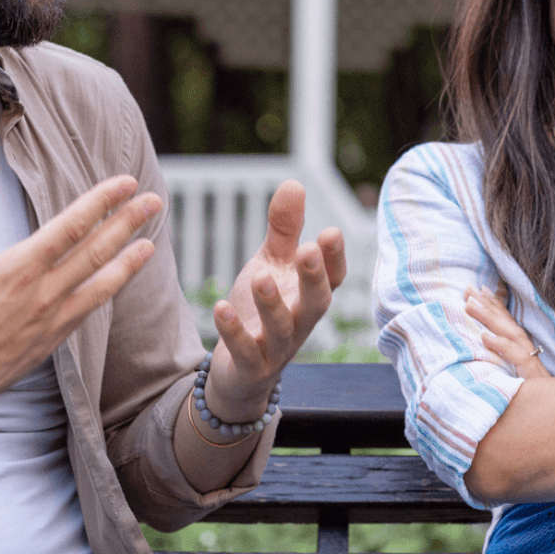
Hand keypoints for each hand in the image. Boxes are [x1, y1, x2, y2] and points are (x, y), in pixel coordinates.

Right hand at [0, 154, 161, 414]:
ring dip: (128, 264)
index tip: (126, 183)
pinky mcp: (48, 344)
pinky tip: (113, 286)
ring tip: (151, 245)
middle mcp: (42, 295)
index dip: (101, 202)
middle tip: (155, 201)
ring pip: (99, 286)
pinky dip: (104, 295)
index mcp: (18, 269)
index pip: (71, 226)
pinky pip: (85, 314)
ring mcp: (50, 322)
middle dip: (128, 224)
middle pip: (96, 252)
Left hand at [205, 180, 345, 420]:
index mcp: (308, 296)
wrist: (239, 370)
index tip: (330, 232)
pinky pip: (246, 352)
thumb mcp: (271, 264)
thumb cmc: (261, 310)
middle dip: (313, 279)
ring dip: (273, 304)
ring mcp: (277, 349)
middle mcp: (300, 323)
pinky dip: (234, 332)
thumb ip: (284, 229)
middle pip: (316, 304)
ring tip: (259, 276)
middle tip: (307, 251)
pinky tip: (221, 308)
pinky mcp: (251, 368)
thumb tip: (294, 182)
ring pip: (282, 329)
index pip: (332, 279)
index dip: (333, 259)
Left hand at [463, 285, 549, 378]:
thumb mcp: (511, 374)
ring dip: (490, 318)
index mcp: (520, 347)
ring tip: (470, 306)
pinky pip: (516, 357)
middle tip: (467, 290)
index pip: (505, 320)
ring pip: (509, 333)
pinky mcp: (531, 374)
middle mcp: (526, 349)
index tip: (474, 290)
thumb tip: (479, 347)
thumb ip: (500, 360)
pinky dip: (502, 345)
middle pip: (505, 321)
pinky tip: (485, 337)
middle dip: (487, 304)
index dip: (491, 304)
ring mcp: (529, 360)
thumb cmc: (530, 396)